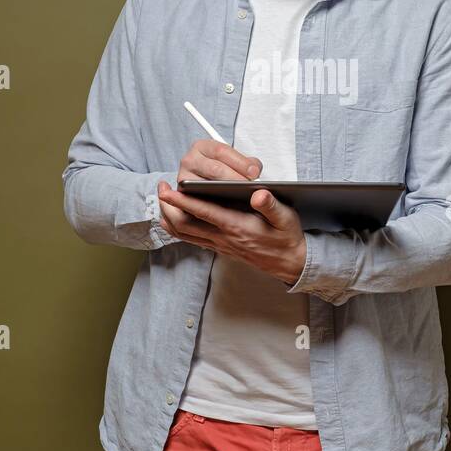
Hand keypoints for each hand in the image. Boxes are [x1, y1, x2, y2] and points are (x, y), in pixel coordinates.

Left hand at [157, 146, 306, 283]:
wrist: (290, 263)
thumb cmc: (287, 237)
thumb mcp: (286, 218)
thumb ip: (271, 205)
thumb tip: (259, 194)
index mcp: (237, 227)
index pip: (203, 212)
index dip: (183, 201)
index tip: (167, 190)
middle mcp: (224, 237)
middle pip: (184, 225)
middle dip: (168, 206)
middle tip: (161, 187)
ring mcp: (220, 244)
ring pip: (184, 234)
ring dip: (170, 217)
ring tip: (164, 199)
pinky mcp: (220, 247)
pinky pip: (192, 239)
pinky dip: (179, 228)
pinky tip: (177, 215)